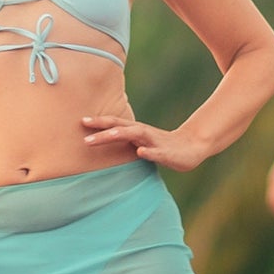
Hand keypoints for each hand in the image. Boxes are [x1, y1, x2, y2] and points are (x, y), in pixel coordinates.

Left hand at [81, 116, 207, 171]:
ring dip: (120, 134)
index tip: (82, 121)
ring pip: (136, 135)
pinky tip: (141, 152)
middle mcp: (143, 133)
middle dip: (102, 128)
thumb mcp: (140, 143)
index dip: (99, 122)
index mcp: (136, 131)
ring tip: (105, 135)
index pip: (115, 124)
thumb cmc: (162, 146)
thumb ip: (125, 141)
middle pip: (120, 127)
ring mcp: (155, 142)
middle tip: (84, 128)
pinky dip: (149, 152)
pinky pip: (157, 152)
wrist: (192, 147)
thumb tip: (104, 142)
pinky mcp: (167, 153)